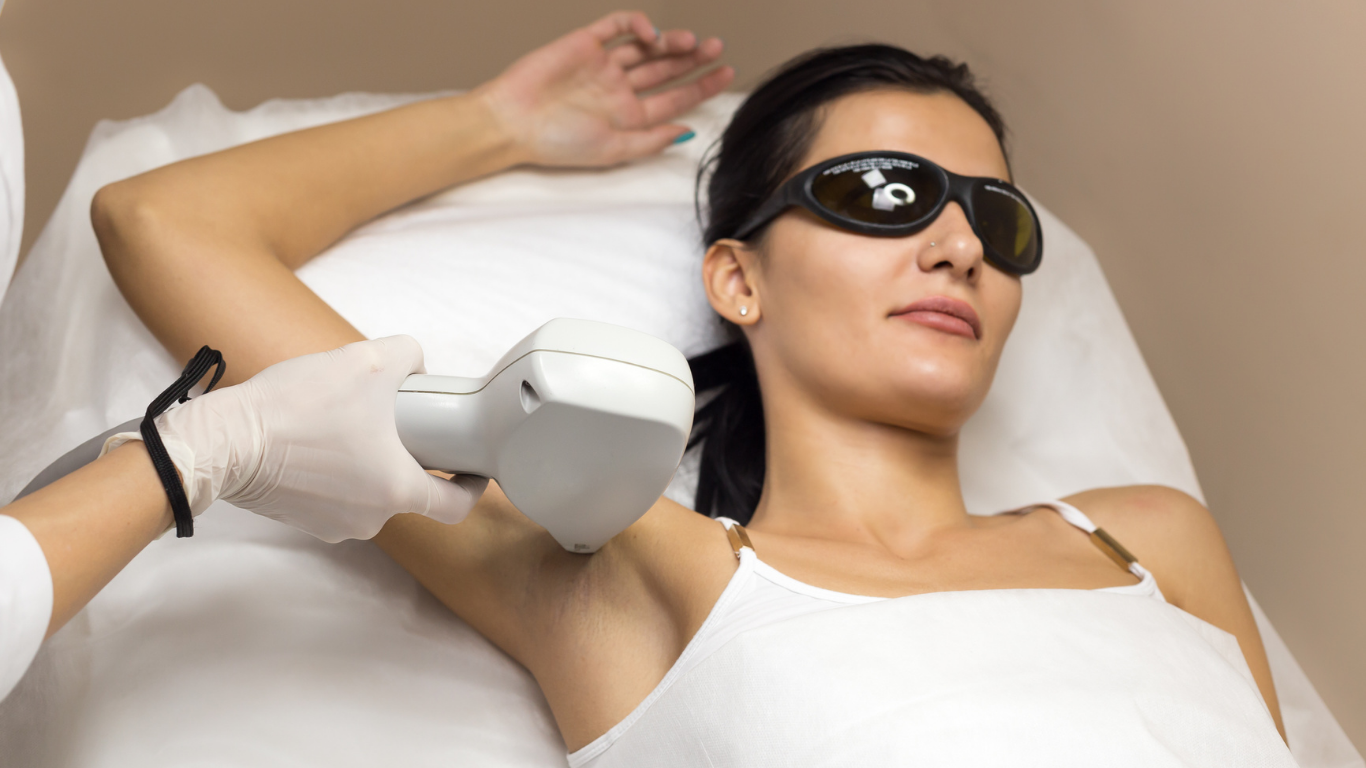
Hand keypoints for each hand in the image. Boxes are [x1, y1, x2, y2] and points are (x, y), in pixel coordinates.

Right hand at [146, 336, 485, 541]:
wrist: (224, 440)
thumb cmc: (296, 407)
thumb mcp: (367, 359)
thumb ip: (408, 355)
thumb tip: (416, 363)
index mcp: (396, 492)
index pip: (455, 506)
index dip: (472, 487)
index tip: (472, 470)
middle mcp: (370, 519)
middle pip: (406, 490)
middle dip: (406, 456)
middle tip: (395, 421)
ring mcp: (333, 524)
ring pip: (368, 491)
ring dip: (367, 461)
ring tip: (347, 423)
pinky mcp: (301, 519)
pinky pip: (334, 494)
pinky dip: (335, 470)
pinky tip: (318, 438)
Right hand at [476, 10, 732, 167]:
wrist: (513, 121)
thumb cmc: (556, 142)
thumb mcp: (612, 150)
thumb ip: (650, 141)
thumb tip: (687, 132)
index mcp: (627, 117)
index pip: (674, 98)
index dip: (701, 87)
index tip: (727, 74)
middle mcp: (618, 89)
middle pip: (665, 70)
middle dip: (693, 59)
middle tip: (717, 48)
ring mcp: (603, 65)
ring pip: (646, 48)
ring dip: (670, 43)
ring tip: (691, 42)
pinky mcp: (585, 43)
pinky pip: (618, 27)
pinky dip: (638, 25)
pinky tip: (652, 33)